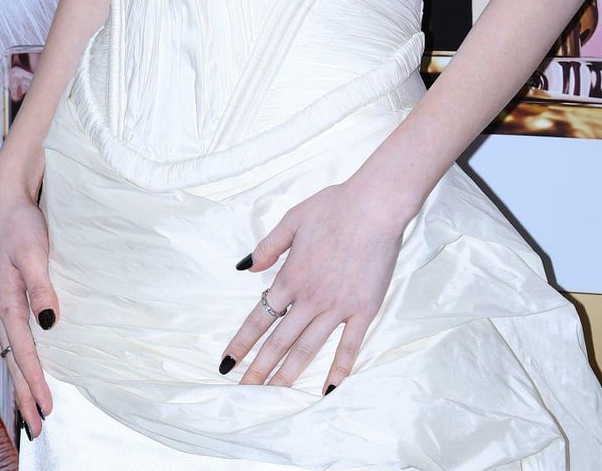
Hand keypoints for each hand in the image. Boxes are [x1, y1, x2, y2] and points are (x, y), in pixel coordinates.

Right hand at [0, 156, 57, 438]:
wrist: (2, 200)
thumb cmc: (19, 224)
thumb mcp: (34, 252)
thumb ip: (41, 288)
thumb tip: (50, 323)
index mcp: (4, 302)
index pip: (22, 352)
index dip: (35, 381)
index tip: (46, 408)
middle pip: (12, 360)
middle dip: (24, 394)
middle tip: (37, 427)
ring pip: (10, 352)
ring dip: (21, 381)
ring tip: (31, 409)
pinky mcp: (4, 297)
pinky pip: (11, 338)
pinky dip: (18, 359)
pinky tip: (26, 366)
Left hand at [221, 175, 407, 394]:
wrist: (374, 205)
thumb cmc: (334, 207)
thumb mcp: (292, 219)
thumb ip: (268, 246)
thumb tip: (245, 267)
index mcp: (291, 277)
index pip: (259, 318)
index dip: (241, 343)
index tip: (227, 363)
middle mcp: (310, 298)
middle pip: (279, 342)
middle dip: (259, 370)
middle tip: (245, 393)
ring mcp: (337, 307)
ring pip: (307, 349)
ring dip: (289, 375)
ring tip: (274, 396)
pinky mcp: (364, 310)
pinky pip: (349, 346)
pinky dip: (338, 370)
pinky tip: (329, 390)